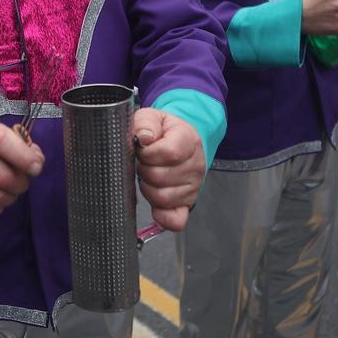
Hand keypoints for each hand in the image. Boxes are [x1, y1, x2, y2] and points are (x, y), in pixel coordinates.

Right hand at [0, 121, 44, 218]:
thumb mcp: (4, 140)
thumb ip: (24, 148)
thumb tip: (37, 162)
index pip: (2, 141)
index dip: (23, 156)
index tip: (36, 168)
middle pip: (4, 177)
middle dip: (20, 184)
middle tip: (20, 182)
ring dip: (9, 197)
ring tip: (7, 191)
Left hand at [133, 108, 204, 230]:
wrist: (180, 139)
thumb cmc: (164, 131)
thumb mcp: (153, 117)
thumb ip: (145, 123)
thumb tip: (144, 138)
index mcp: (189, 141)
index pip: (169, 153)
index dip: (148, 153)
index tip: (142, 149)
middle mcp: (195, 166)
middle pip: (161, 177)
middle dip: (143, 170)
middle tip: (143, 163)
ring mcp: (193, 187)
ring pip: (163, 198)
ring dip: (148, 189)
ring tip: (148, 176)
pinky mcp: (187, 204)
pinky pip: (176, 220)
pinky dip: (162, 216)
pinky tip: (155, 205)